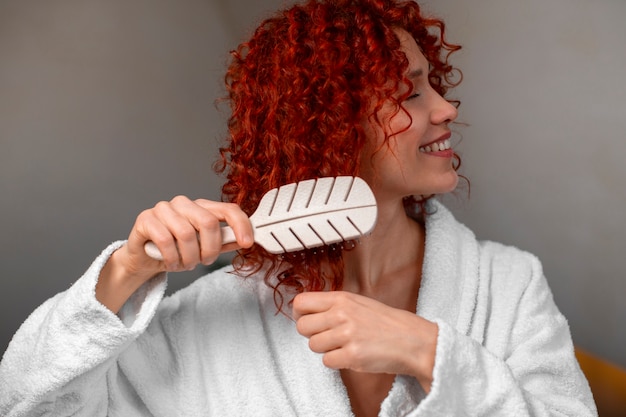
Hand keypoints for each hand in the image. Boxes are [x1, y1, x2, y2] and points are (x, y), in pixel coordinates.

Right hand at [127, 196, 253, 273]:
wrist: (144, 258)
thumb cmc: (176, 250)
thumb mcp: (204, 247)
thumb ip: (224, 242)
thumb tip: (246, 240)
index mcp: (202, 207)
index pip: (228, 209)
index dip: (241, 225)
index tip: (248, 243)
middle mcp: (184, 203)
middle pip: (208, 222)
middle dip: (210, 249)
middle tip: (205, 261)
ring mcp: (164, 209)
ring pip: (187, 234)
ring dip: (189, 258)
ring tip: (185, 264)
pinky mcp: (146, 219)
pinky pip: (165, 240)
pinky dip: (172, 258)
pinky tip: (171, 263)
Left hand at [293, 291, 437, 390]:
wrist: (412, 340)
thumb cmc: (385, 322)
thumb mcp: (358, 302)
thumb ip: (333, 305)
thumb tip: (304, 312)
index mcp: (341, 298)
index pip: (300, 303)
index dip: (299, 314)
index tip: (306, 320)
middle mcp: (341, 314)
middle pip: (302, 326)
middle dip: (311, 334)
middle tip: (327, 336)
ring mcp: (346, 335)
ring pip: (313, 345)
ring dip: (325, 349)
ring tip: (344, 345)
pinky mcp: (352, 356)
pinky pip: (326, 361)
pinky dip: (336, 362)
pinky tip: (351, 355)